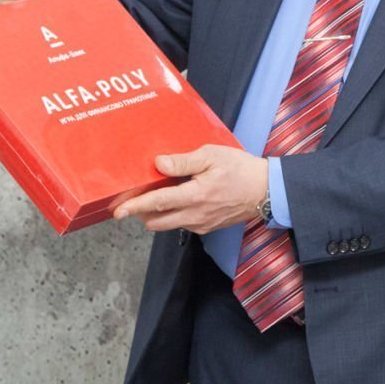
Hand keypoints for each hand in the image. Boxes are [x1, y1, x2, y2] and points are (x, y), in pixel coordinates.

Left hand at [112, 145, 268, 233]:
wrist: (266, 190)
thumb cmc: (240, 169)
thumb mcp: (212, 156)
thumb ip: (184, 161)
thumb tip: (159, 164)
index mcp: (195, 196)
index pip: (157, 203)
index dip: (135, 206)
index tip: (118, 210)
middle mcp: (195, 215)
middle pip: (157, 222)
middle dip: (142, 212)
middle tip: (136, 197)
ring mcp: (201, 224)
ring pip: (169, 224)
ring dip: (158, 214)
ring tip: (159, 194)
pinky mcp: (207, 227)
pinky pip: (183, 223)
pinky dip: (174, 214)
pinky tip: (180, 197)